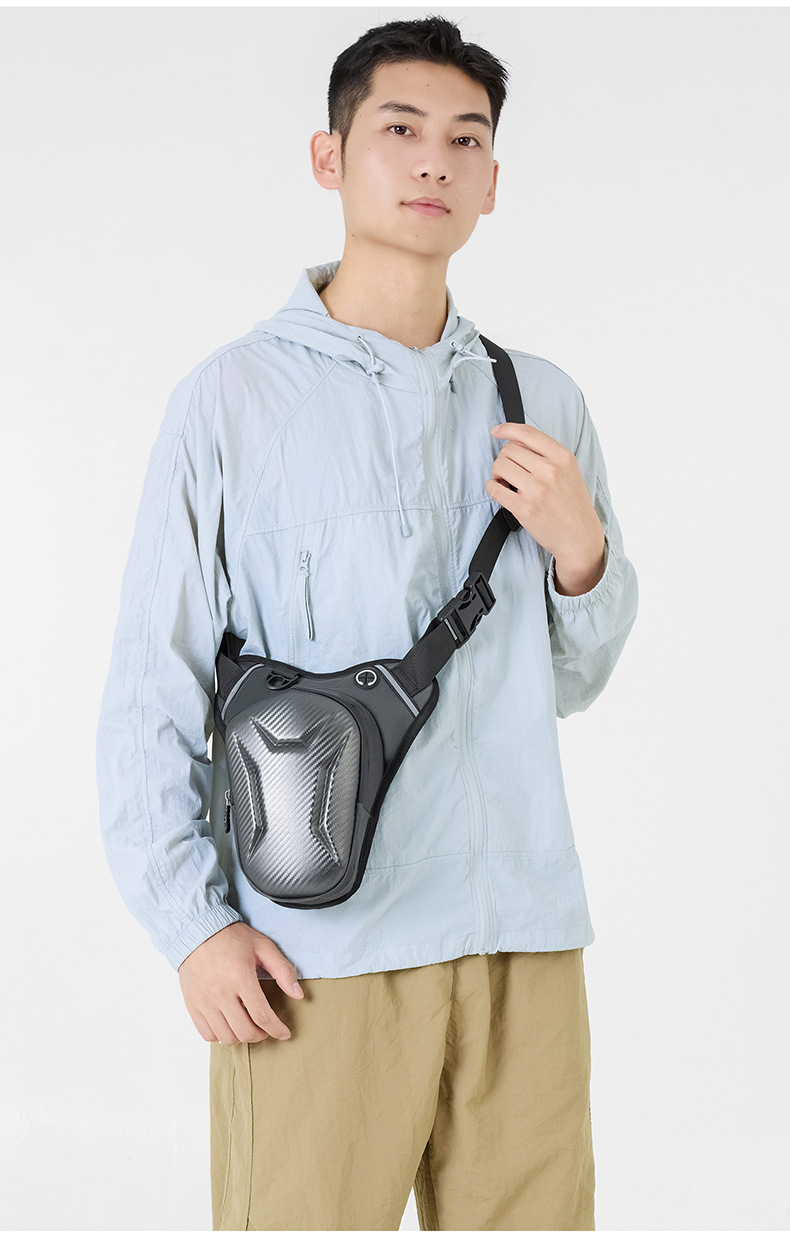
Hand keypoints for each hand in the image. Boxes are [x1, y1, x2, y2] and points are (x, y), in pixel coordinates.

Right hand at [177, 922, 303, 1044]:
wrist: (197, 931)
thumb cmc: (231, 938)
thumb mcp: (263, 946)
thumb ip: (283, 970)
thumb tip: (298, 994)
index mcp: (240, 977)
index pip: (262, 1016)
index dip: (277, 1030)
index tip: (284, 1033)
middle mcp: (220, 992)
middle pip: (244, 1032)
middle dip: (261, 1035)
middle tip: (266, 1028)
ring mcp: (204, 1001)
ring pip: (226, 1037)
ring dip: (241, 1037)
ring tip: (247, 1025)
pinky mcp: (192, 1004)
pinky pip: (207, 1035)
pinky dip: (220, 1035)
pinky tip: (228, 1024)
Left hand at [486, 423, 605, 592]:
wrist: (580, 537)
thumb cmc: (573, 504)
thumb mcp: (569, 471)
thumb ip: (546, 454)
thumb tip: (516, 442)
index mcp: (562, 457)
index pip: (527, 433)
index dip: (507, 429)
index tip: (497, 431)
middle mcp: (549, 470)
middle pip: (509, 450)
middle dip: (504, 458)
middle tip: (510, 470)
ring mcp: (536, 489)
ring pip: (500, 465)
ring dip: (497, 472)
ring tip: (506, 481)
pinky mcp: (523, 508)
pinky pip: (494, 488)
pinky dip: (492, 487)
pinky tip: (501, 490)